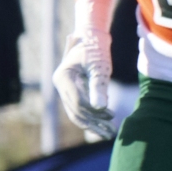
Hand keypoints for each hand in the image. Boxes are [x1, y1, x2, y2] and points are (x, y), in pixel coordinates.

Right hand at [53, 0, 114, 139]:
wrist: (91, 37)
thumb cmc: (96, 49)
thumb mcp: (99, 67)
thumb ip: (98, 87)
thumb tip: (100, 107)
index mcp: (63, 77)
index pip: (77, 101)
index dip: (94, 111)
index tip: (111, 115)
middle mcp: (60, 85)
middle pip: (75, 110)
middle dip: (93, 122)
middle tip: (111, 131)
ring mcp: (64, 89)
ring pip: (76, 113)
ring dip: (93, 123)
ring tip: (109, 133)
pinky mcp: (72, 91)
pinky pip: (79, 109)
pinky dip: (91, 118)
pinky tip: (104, 125)